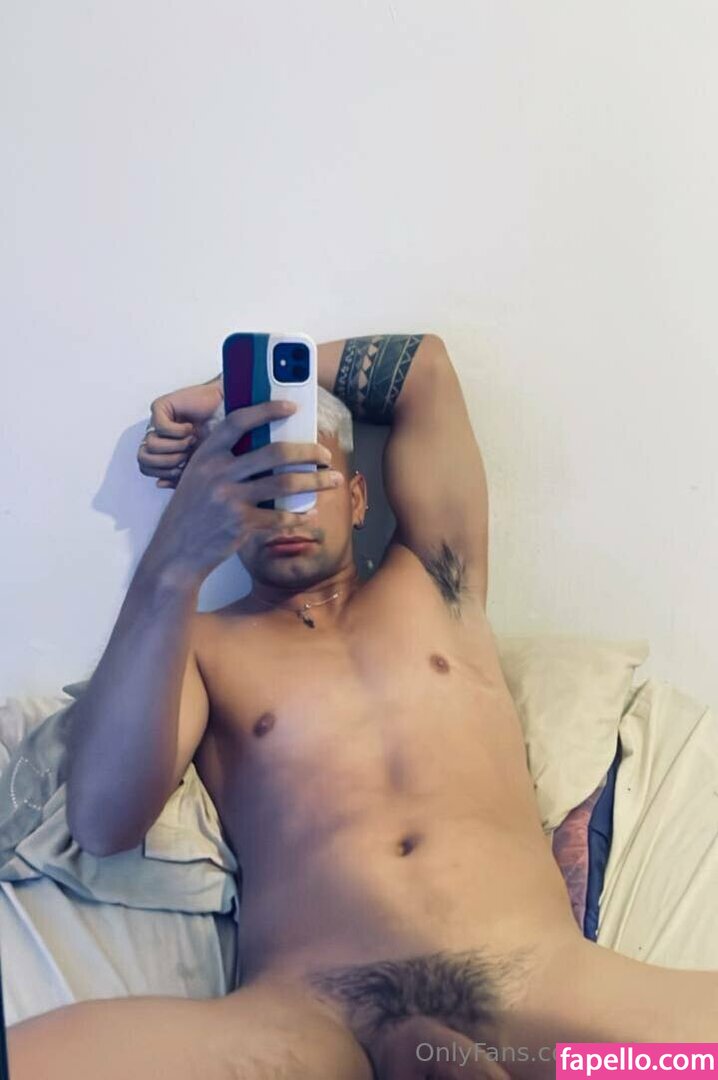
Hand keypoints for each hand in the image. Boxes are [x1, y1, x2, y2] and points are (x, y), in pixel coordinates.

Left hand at [137, 377, 222, 488]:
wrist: (229, 411)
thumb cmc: (217, 438)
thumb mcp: (200, 465)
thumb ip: (181, 478)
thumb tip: (159, 483)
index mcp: (161, 451)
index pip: (145, 468)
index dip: (163, 472)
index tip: (183, 468)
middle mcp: (156, 436)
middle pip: (142, 458)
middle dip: (167, 462)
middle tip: (186, 455)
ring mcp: (157, 422)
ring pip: (151, 444)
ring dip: (176, 446)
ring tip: (192, 439)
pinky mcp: (161, 407)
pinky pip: (160, 426)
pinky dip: (179, 431)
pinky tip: (190, 427)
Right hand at [140, 399, 340, 586]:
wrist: (175, 552)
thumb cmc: (191, 511)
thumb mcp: (198, 477)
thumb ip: (224, 460)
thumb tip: (265, 444)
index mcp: (207, 454)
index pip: (239, 421)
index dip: (267, 410)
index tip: (293, 407)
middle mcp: (218, 473)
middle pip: (274, 453)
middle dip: (308, 452)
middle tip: (325, 455)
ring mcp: (229, 499)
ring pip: (285, 484)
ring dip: (316, 482)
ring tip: (333, 480)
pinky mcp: (240, 524)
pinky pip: (280, 516)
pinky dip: (300, 515)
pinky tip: (311, 513)